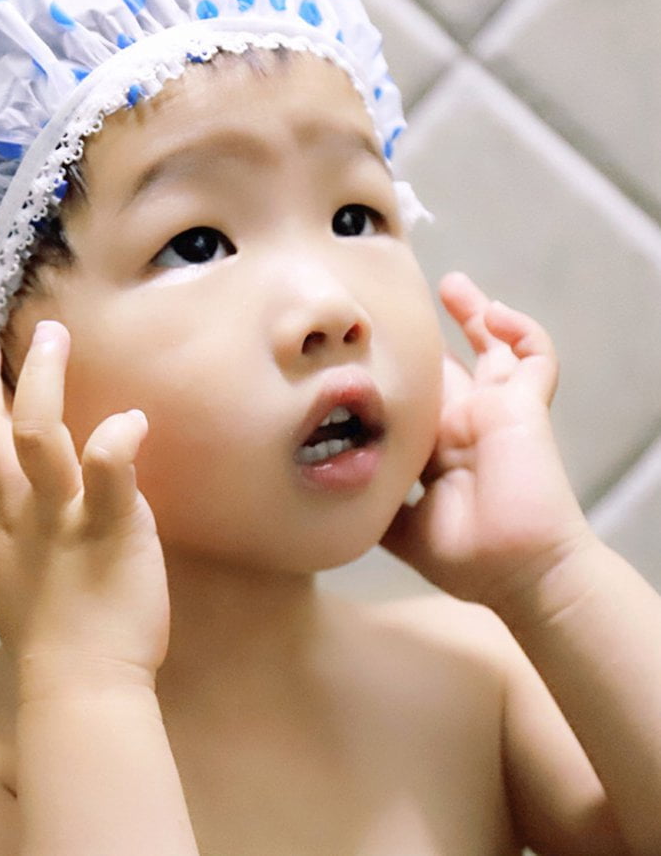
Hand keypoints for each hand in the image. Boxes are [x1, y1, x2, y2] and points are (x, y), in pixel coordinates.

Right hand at [0, 321, 169, 687]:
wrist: (79, 689)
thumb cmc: (55, 637)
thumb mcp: (18, 572)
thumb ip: (22, 524)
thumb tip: (31, 491)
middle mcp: (20, 513)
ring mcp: (61, 518)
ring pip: (40, 436)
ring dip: (43, 380)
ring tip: (55, 337)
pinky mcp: (110, 528)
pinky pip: (108, 473)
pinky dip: (116, 440)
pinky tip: (132, 420)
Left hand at [383, 272, 592, 608]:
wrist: (517, 573)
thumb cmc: (464, 557)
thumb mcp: (397, 526)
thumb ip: (368, 499)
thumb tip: (323, 482)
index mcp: (434, 446)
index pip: (412, 396)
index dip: (392, 372)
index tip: (359, 350)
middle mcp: (462, 422)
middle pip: (446, 364)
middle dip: (427, 333)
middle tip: (397, 300)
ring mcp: (495, 411)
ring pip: (492, 348)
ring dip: (474, 314)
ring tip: (451, 285)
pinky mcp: (525, 405)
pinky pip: (536, 358)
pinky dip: (522, 331)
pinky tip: (494, 313)